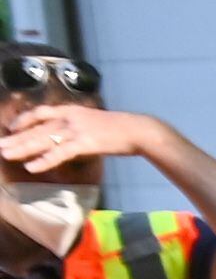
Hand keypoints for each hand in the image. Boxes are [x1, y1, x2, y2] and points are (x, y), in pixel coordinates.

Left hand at [0, 105, 167, 175]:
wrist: (139, 130)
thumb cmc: (121, 129)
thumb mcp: (95, 122)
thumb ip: (79, 127)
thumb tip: (70, 137)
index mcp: (71, 111)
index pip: (40, 113)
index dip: (23, 120)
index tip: (11, 127)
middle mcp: (69, 118)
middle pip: (36, 128)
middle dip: (15, 138)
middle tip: (0, 145)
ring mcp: (76, 130)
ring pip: (42, 140)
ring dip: (22, 148)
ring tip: (6, 154)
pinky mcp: (84, 144)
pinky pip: (58, 154)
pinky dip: (44, 161)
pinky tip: (32, 167)